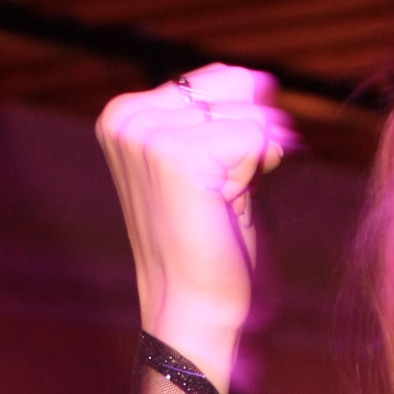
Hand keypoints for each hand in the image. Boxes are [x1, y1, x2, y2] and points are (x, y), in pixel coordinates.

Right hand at [96, 65, 296, 393]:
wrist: (202, 316)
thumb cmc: (218, 251)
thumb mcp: (224, 167)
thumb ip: (233, 119)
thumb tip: (263, 78)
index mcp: (127, 114)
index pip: (223, 79)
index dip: (251, 126)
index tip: (231, 180)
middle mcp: (127, 116)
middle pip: (239, 86)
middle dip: (260, 139)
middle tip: (233, 197)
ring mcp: (145, 134)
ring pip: (252, 111)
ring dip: (264, 159)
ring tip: (232, 204)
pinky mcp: (173, 156)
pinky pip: (257, 137)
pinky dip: (265, 171)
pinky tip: (238, 206)